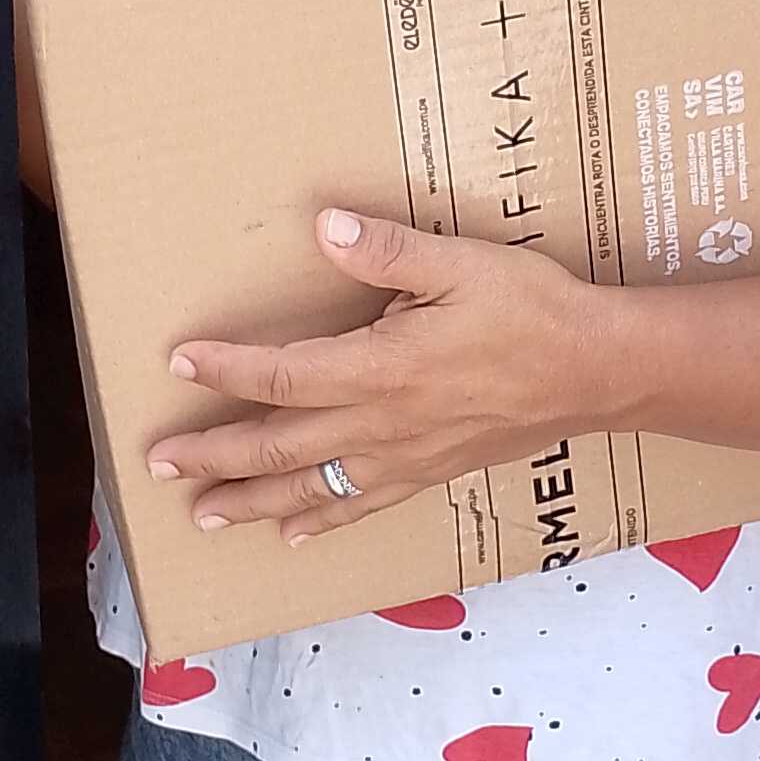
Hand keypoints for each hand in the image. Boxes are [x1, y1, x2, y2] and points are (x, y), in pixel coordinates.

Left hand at [150, 209, 615, 541]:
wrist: (600, 372)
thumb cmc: (533, 311)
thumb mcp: (462, 263)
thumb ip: (389, 250)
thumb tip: (325, 227)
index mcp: (381, 369)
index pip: (282, 375)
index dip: (226, 369)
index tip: (179, 361)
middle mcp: (383, 424)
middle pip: (279, 447)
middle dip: (215, 456)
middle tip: (160, 465)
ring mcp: (406, 457)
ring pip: (312, 489)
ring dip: (252, 502)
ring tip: (205, 515)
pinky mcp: (431, 472)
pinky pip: (362, 504)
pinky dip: (322, 519)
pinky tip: (293, 533)